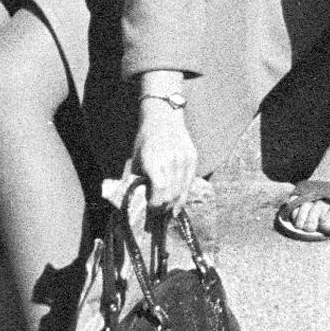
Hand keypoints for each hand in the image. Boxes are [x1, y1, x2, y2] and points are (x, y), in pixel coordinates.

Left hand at [130, 91, 197, 210]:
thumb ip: (140, 180)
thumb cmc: (145, 140)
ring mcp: (184, 159)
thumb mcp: (137, 161)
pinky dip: (184, 193)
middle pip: (171, 195)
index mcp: (154, 163)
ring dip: (174, 203)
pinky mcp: (193, 158)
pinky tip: (179, 202)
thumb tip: (142, 201)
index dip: (156, 205)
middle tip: (159, 213)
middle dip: (164, 207)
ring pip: (183, 191)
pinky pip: (190, 182)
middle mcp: (172, 162)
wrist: (163, 117)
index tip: (151, 209)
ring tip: (168, 210)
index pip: (160, 193)